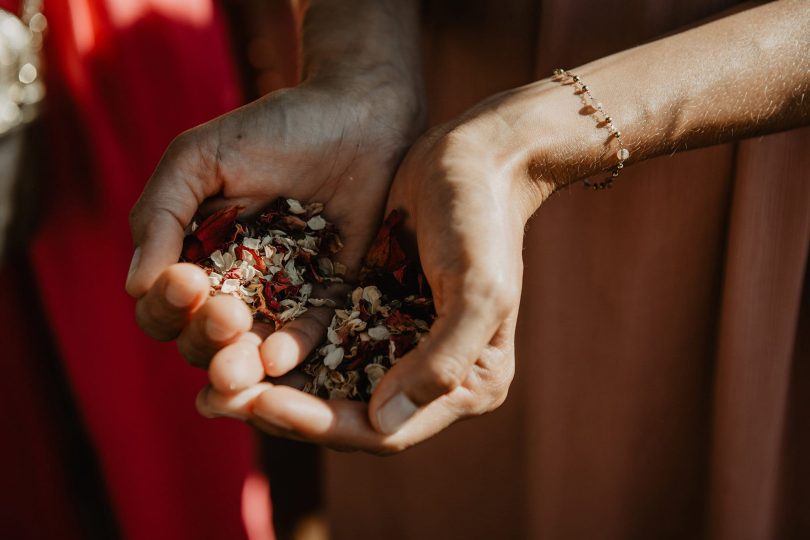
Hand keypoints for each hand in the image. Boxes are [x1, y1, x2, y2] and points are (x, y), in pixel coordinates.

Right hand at [127, 76, 423, 378]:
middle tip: (227, 315)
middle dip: (206, 337)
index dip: (166, 306)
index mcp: (191, 255)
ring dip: (242, 361)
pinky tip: (280, 356)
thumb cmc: (273, 129)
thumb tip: (135, 286)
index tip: (187, 282)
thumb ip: (161, 214)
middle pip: (201, 340)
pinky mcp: (328, 296)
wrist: (356, 116)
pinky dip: (294, 349)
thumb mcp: (199, 158)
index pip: (162, 306)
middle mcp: (232, 285)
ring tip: (247, 360)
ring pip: (250, 351)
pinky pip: (309, 336)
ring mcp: (282, 296)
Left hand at [197, 89, 549, 452]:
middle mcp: (431, 378)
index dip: (320, 423)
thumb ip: (441, 363)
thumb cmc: (483, 221)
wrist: (473, 160)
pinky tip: (236, 341)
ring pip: (328, 385)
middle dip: (283, 411)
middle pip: (348, 415)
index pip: (384, 431)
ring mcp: (399, 345)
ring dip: (272, 387)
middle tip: (217, 401)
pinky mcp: (371, 312)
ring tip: (212, 384)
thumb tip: (382, 424)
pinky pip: (321, 342)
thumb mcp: (478, 291)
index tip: (262, 404)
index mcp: (469, 387)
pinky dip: (281, 347)